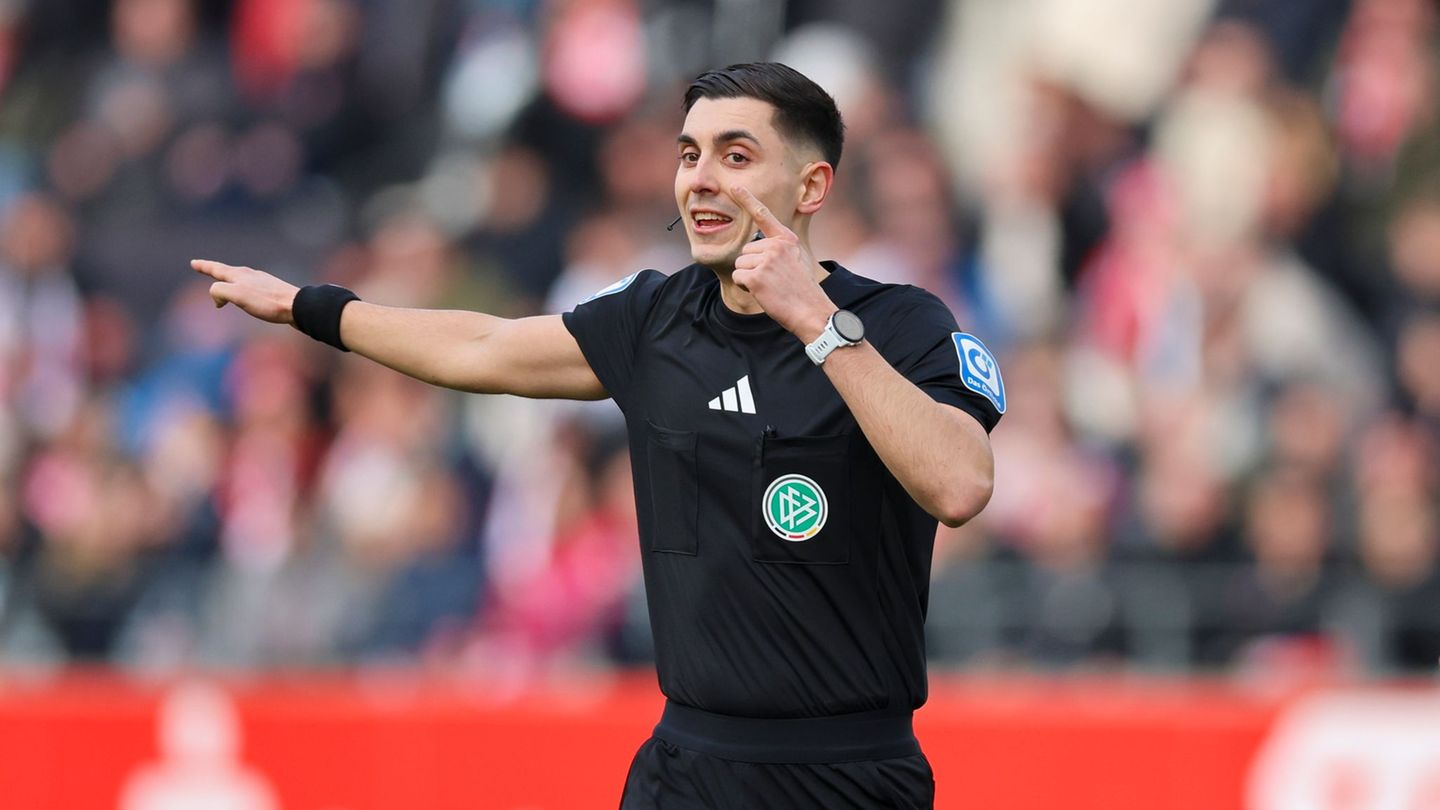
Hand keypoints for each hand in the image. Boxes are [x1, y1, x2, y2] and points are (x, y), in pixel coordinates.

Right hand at [191, 259, 298, 324]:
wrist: (297, 306)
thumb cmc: (267, 302)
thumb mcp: (237, 294)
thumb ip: (220, 291)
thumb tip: (218, 299)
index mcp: (239, 275)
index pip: (217, 269)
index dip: (204, 267)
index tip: (194, 262)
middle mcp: (250, 275)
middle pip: (228, 272)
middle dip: (215, 271)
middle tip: (205, 268)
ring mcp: (262, 282)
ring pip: (241, 279)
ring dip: (229, 280)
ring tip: (225, 281)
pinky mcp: (272, 292)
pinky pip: (252, 288)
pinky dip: (243, 291)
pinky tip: (250, 295)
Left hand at [730, 187, 833, 340]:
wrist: (811, 311)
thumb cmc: (802, 290)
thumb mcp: (797, 260)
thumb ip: (779, 249)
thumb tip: (759, 246)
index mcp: (786, 239)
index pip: (763, 215)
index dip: (747, 199)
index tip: (733, 186)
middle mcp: (776, 245)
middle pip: (746, 250)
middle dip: (753, 266)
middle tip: (773, 280)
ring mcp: (766, 260)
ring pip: (740, 264)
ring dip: (749, 278)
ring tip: (770, 286)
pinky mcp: (756, 276)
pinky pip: (738, 277)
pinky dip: (745, 287)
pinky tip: (763, 292)